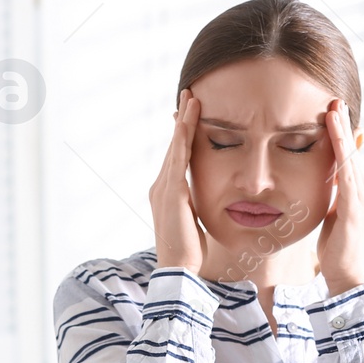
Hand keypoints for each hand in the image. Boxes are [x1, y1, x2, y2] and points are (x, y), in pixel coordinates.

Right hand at [150, 89, 205, 271]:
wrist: (178, 268)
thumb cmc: (189, 250)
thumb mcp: (193, 222)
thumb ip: (195, 206)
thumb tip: (203, 201)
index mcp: (166, 193)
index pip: (177, 157)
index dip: (183, 135)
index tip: (189, 115)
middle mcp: (160, 186)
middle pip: (174, 145)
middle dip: (182, 119)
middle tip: (189, 94)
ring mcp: (163, 187)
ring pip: (175, 146)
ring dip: (184, 120)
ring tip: (192, 97)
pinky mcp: (171, 191)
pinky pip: (178, 157)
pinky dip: (183, 136)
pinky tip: (189, 120)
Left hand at [317, 100, 363, 295]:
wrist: (344, 274)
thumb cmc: (336, 246)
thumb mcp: (334, 211)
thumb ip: (334, 192)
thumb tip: (329, 172)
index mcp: (361, 192)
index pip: (351, 157)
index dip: (344, 134)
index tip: (335, 112)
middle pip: (354, 151)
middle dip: (345, 125)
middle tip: (336, 100)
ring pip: (351, 158)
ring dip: (342, 132)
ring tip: (334, 110)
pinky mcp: (355, 208)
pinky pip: (347, 174)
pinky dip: (342, 153)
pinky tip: (336, 137)